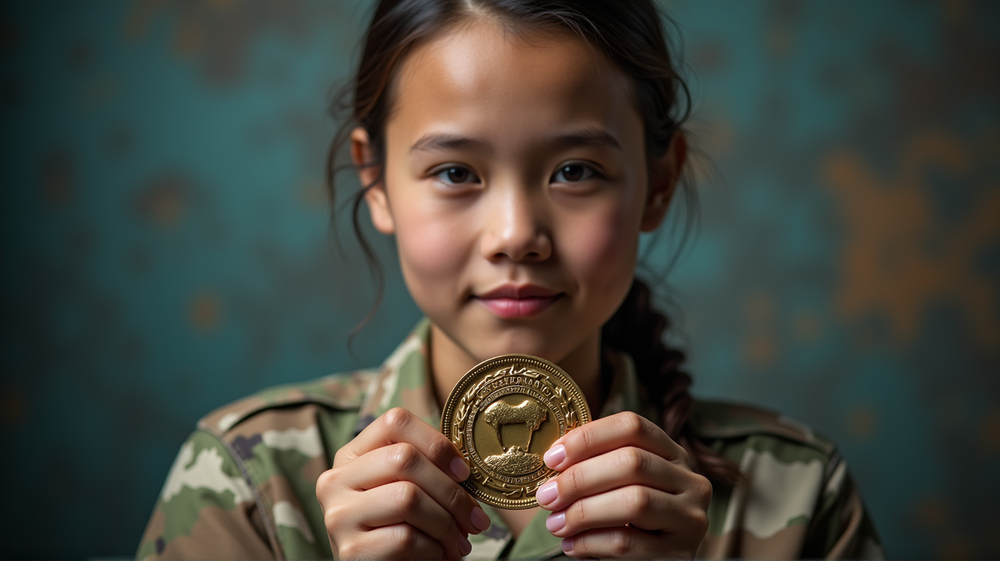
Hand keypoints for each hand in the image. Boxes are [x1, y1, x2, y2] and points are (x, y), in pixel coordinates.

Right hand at [316, 407, 491, 558]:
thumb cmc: (399, 529)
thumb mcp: (406, 490)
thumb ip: (424, 469)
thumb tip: (465, 468)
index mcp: (352, 456)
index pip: (395, 421)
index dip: (437, 442)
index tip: (464, 472)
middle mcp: (335, 480)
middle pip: (405, 459)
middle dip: (451, 491)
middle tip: (476, 518)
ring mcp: (338, 515)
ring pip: (407, 497)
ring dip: (446, 523)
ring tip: (459, 541)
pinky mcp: (349, 550)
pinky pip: (405, 537)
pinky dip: (432, 548)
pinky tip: (436, 554)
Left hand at [535, 412, 710, 558]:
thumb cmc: (629, 520)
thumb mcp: (621, 485)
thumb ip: (599, 465)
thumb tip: (554, 459)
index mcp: (672, 453)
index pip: (632, 426)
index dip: (588, 437)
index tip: (552, 458)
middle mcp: (690, 481)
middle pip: (632, 463)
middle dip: (580, 478)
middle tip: (547, 495)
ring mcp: (690, 518)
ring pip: (635, 501)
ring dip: (584, 511)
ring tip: (555, 523)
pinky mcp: (679, 554)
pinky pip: (628, 542)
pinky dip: (591, 542)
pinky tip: (571, 544)